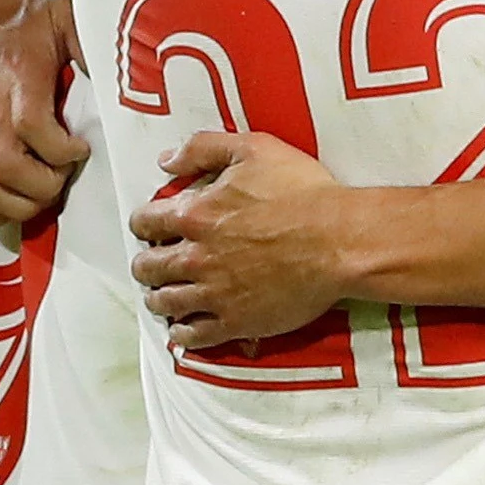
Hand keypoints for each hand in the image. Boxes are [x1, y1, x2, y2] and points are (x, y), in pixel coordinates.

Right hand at [0, 0, 86, 225]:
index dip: (60, 149)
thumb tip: (127, 68)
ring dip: (19, 205)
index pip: (31, 126)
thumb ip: (91, 44)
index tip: (80, 149)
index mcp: (16, 77)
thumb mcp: (64, 19)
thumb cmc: (22, 27)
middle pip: (5, 168)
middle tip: (62, 176)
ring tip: (43, 192)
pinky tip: (15, 201)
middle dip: (43, 186)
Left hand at [128, 131, 355, 347]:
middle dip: (147, 264)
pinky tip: (183, 329)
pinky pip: (194, 336)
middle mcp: (196, 256)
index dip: (144, 224)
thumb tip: (167, 160)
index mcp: (195, 214)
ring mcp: (214, 293)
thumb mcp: (253, 149)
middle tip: (152, 264)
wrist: (340, 241)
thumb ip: (203, 148)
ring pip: (165, 302)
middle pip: (148, 267)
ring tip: (163, 296)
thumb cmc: (304, 194)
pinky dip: (182, 333)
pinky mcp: (236, 321)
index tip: (150, 228)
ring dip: (159, 298)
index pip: (145, 223)